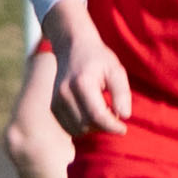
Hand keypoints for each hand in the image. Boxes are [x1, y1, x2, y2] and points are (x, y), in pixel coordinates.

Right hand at [48, 15, 134, 137]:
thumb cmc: (98, 59)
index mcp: (81, 83)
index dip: (112, 126)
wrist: (72, 48)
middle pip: (87, 125)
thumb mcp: (116, 70)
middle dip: (104, 126)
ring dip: (94, 127)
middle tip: (114, 112)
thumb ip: (122, 93)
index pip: (97, 115)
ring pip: (78, 129)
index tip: (123, 129)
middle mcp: (64, 93)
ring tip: (103, 110)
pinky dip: (83, 126)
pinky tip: (92, 114)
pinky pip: (70, 127)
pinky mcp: (52, 107)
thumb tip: (125, 116)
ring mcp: (55, 101)